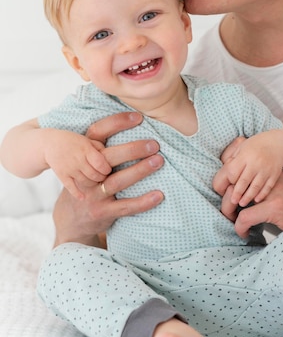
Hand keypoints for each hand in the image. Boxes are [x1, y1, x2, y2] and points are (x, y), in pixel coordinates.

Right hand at [43, 130, 110, 199]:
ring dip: (93, 183)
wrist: (50, 143)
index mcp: (86, 149)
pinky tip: (83, 197)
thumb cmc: (74, 142)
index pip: (101, 164)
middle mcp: (78, 160)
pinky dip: (78, 194)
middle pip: (95, 175)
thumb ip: (100, 148)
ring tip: (95, 180)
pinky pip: (71, 188)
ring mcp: (69, 169)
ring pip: (86, 182)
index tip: (108, 170)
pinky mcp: (62, 176)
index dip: (107, 170)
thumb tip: (113, 157)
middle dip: (102, 178)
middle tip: (103, 176)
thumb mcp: (87, 140)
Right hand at [53, 112, 164, 246]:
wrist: (70, 219)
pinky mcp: (102, 212)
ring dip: (139, 171)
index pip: (98, 133)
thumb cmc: (88, 184)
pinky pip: (125, 206)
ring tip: (158, 161)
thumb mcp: (88, 164)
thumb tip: (138, 125)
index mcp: (85, 156)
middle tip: (154, 145)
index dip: (117, 123)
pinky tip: (159, 195)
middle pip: (108, 158)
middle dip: (132, 150)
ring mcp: (93, 194)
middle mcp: (87, 174)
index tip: (138, 117)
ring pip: (118, 181)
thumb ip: (104, 148)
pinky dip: (143, 202)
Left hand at [213, 133, 282, 208]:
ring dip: (248, 197)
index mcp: (245, 155)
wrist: (277, 143)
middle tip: (233, 201)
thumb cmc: (255, 146)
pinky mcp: (274, 174)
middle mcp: (255, 162)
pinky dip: (262, 195)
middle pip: (243, 181)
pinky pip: (267, 187)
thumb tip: (224, 173)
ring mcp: (266, 169)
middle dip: (237, 193)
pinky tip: (256, 200)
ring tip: (241, 203)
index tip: (228, 186)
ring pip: (255, 187)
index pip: (233, 172)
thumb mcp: (242, 147)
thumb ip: (233, 159)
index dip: (230, 181)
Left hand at [221, 168, 282, 238]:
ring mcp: (273, 192)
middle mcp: (271, 178)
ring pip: (235, 200)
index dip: (230, 186)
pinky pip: (244, 218)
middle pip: (234, 184)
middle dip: (226, 201)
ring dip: (230, 214)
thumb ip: (270, 188)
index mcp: (273, 173)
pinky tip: (245, 234)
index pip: (242, 172)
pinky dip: (240, 228)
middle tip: (228, 214)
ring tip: (234, 223)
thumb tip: (245, 195)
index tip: (230, 200)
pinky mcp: (275, 208)